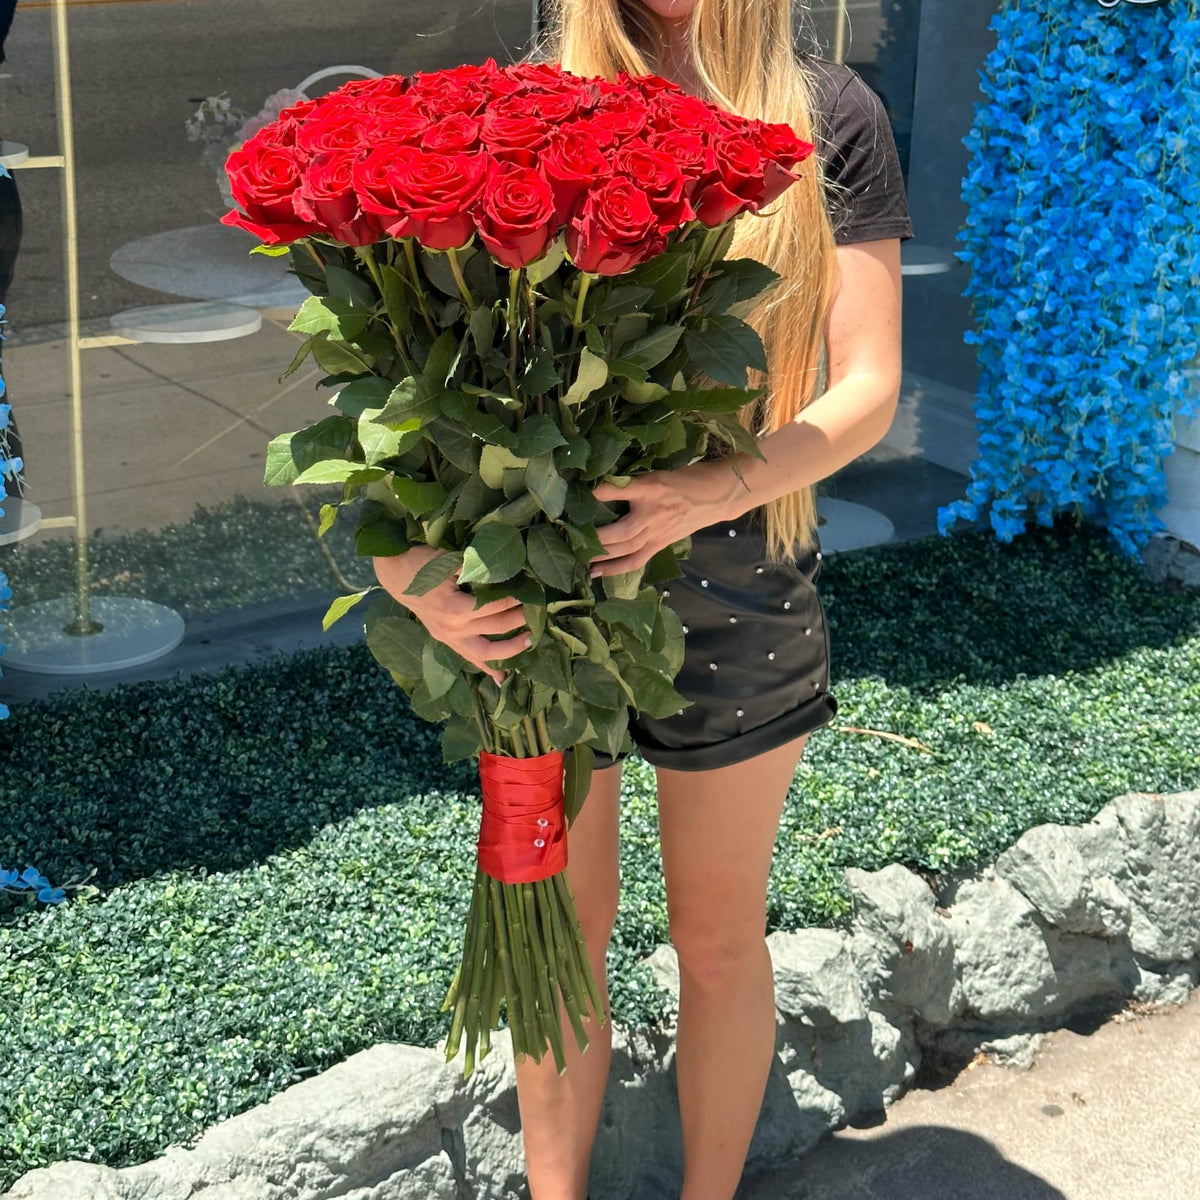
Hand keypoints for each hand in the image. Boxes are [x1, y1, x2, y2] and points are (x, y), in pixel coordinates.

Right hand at [373, 548, 529, 686]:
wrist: (396, 574)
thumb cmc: (423, 562)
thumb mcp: (449, 560)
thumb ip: (476, 569)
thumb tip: (507, 569)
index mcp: (455, 609)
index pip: (496, 606)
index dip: (518, 598)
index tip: (535, 590)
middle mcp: (453, 628)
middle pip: (497, 626)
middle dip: (522, 617)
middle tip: (542, 609)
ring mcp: (449, 638)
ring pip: (487, 650)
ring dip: (512, 647)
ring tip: (532, 639)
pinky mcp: (446, 641)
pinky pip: (470, 658)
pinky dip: (487, 669)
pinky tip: (503, 679)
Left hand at [590, 461, 739, 577]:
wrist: (715, 495)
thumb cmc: (683, 480)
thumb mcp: (657, 472)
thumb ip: (631, 482)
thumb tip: (598, 487)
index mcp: (652, 488)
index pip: (621, 490)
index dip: (601, 492)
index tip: (582, 494)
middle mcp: (653, 513)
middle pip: (622, 531)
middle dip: (596, 537)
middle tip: (572, 538)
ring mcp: (658, 532)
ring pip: (627, 549)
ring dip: (602, 555)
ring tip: (580, 558)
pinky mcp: (661, 544)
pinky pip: (637, 560)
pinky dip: (617, 568)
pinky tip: (598, 573)